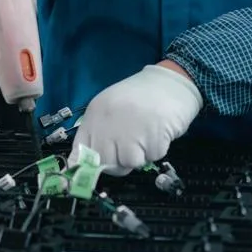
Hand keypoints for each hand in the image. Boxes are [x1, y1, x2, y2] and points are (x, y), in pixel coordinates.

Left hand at [71, 63, 203, 175]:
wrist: (171, 82)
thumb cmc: (141, 97)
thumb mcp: (112, 109)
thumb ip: (100, 132)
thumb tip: (87, 162)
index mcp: (95, 114)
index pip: (80, 151)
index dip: (87, 165)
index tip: (94, 169)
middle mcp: (108, 124)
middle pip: (105, 163)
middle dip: (119, 162)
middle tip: (132, 147)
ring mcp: (130, 132)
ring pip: (129, 163)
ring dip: (141, 155)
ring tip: (146, 135)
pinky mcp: (152, 138)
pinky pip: (152, 157)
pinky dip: (157, 149)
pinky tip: (158, 132)